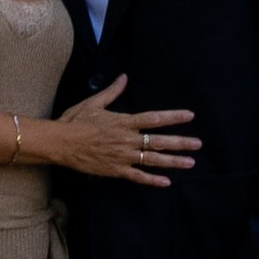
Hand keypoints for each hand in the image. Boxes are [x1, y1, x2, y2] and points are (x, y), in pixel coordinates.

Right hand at [48, 75, 199, 188]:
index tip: (189, 116)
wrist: (61, 143)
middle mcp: (127, 140)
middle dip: (180, 142)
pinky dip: (152, 180)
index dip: (173, 117)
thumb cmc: (75, 121)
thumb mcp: (94, 103)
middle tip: (198, 144)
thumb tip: (124, 77)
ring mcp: (122, 157)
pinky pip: (137, 176)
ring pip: (152, 160)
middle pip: (158, 141)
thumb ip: (112, 92)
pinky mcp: (116, 170)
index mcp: (123, 122)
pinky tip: (166, 182)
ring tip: (190, 163)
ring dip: (172, 161)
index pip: (153, 118)